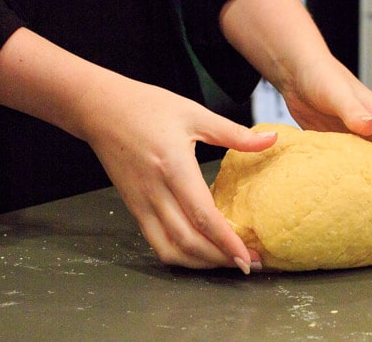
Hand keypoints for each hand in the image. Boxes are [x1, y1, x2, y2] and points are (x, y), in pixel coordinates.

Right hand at [75, 70, 276, 270]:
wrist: (101, 109)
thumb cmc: (148, 107)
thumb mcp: (194, 113)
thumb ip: (234, 132)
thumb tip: (271, 139)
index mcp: (173, 166)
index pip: (203, 216)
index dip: (227, 242)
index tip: (249, 257)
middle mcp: (155, 191)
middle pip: (189, 241)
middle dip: (220, 259)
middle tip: (250, 265)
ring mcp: (141, 203)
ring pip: (171, 249)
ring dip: (200, 263)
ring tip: (227, 262)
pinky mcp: (134, 208)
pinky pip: (156, 242)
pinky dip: (180, 255)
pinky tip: (200, 252)